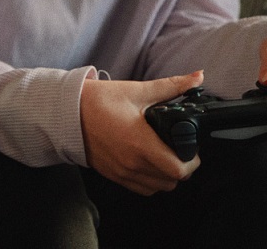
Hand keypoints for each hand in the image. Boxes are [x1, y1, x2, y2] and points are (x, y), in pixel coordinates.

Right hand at [80, 70, 202, 194]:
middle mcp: (133, 163)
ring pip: (158, 188)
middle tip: (181, 148)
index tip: (191, 146)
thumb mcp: (136, 90)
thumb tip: (198, 76)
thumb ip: (171, 86)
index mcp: (140, 143)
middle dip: (183, 166)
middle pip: (172, 181)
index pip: (179, 169)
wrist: (67, 111)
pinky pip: (143, 189)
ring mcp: (123, 172)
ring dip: (167, 175)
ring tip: (165, 154)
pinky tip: (149, 162)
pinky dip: (152, 180)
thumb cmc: (99, 100)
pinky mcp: (114, 176)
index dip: (192, 160)